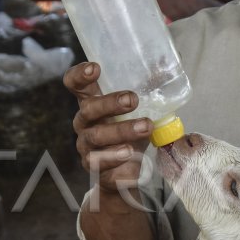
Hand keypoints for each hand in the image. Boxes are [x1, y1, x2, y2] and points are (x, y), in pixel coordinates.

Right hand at [63, 62, 150, 195]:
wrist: (123, 173)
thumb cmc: (129, 134)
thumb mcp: (140, 112)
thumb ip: (147, 91)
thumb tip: (165, 66)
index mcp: (91, 103)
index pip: (75, 84)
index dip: (79, 75)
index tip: (95, 68)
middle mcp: (84, 123)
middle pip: (89, 109)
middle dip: (110, 103)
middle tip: (133, 99)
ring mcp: (86, 145)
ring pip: (97, 136)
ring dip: (122, 130)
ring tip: (145, 127)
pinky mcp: (93, 167)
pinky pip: (101, 161)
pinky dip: (117, 156)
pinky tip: (130, 152)